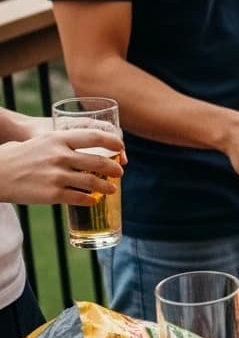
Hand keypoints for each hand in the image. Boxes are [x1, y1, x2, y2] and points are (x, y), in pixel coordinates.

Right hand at [0, 129, 123, 206]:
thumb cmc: (19, 156)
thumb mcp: (41, 142)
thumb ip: (61, 144)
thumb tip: (87, 150)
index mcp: (58, 138)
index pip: (94, 137)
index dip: (113, 142)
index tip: (121, 148)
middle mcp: (60, 156)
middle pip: (99, 162)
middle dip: (115, 169)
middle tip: (119, 172)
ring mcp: (57, 176)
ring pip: (94, 183)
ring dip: (107, 187)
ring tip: (112, 189)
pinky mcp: (53, 194)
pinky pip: (80, 198)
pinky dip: (91, 200)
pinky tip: (93, 200)